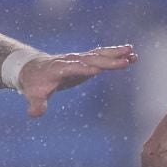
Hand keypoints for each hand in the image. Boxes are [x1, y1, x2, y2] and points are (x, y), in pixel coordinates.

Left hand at [19, 45, 136, 116]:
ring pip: (99, 55)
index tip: (96, 70)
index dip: (82, 69)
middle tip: (124, 60)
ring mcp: (79, 59)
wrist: (33, 69)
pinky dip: (116, 55)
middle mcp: (70, 60)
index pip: (71, 68)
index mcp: (58, 69)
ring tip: (132, 53)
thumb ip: (36, 104)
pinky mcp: (85, 60)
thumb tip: (34, 114)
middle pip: (90, 59)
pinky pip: (102, 56)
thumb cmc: (34, 84)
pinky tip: (132, 55)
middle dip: (106, 60)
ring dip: (116, 54)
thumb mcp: (33, 95)